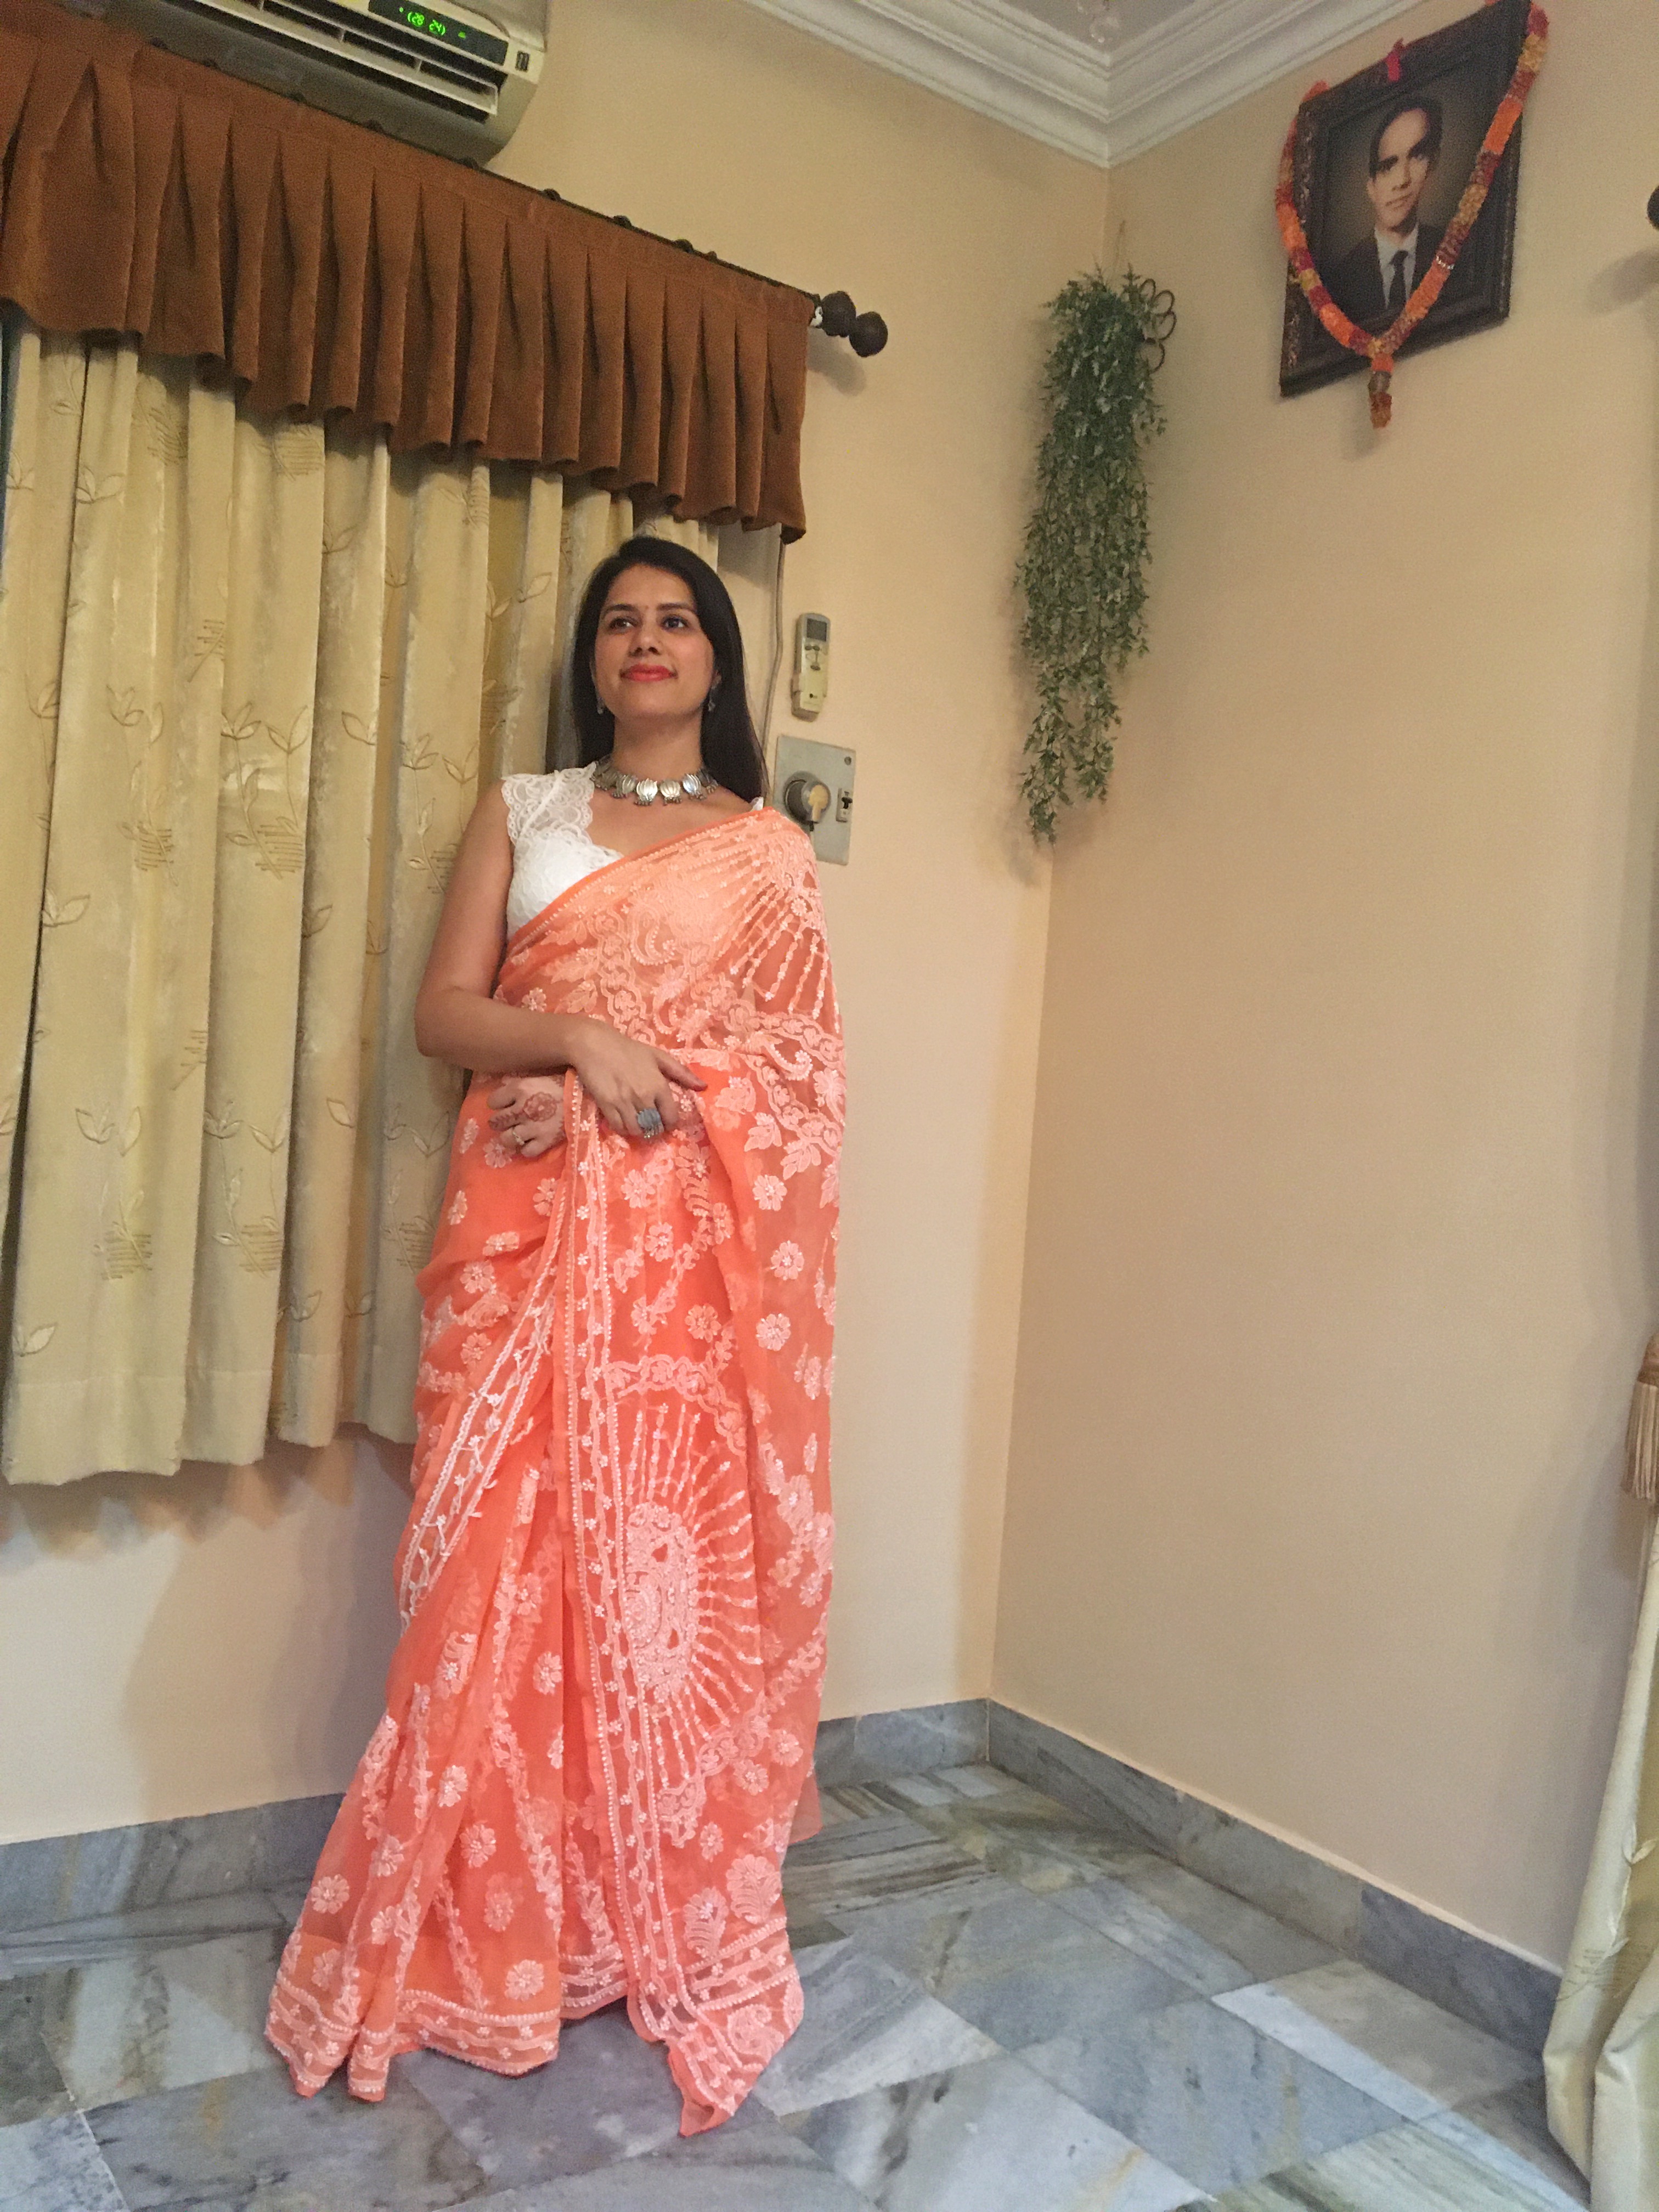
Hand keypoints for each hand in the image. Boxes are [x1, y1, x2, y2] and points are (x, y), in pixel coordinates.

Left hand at [487, 1076, 565, 1158]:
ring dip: (510, 1137)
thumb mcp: (537, 1077)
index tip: (505, 1104)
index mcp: (519, 1089)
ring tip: (517, 1133)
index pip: (492, 1102)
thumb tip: (503, 1088)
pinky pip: (526, 1151)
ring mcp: (532, 1127)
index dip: (498, 1103)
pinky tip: (532, 1142)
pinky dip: (527, 1148)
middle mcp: (522, 1109)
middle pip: (496, 1122)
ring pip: (506, 1139)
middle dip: (501, 1122)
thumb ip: (518, 1084)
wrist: (587, 1097)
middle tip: (509, 1121)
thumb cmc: (562, 1084)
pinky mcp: (545, 1141)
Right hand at [564, 1017, 704, 1138]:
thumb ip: (681, 1073)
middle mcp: (643, 1096)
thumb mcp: (659, 1056)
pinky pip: (619, 1128)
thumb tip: (703, 1087)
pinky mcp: (607, 1105)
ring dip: (640, 1131)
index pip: (671, 1117)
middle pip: (654, 1126)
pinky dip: (624, 1129)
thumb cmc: (629, 1049)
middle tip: (652, 1124)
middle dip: (655, 1128)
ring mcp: (624, 1102)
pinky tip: (625, 1122)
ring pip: (637, 1130)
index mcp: (659, 1085)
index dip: (670, 1123)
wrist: (595, 1045)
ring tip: (639, 1124)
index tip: (666, 1121)